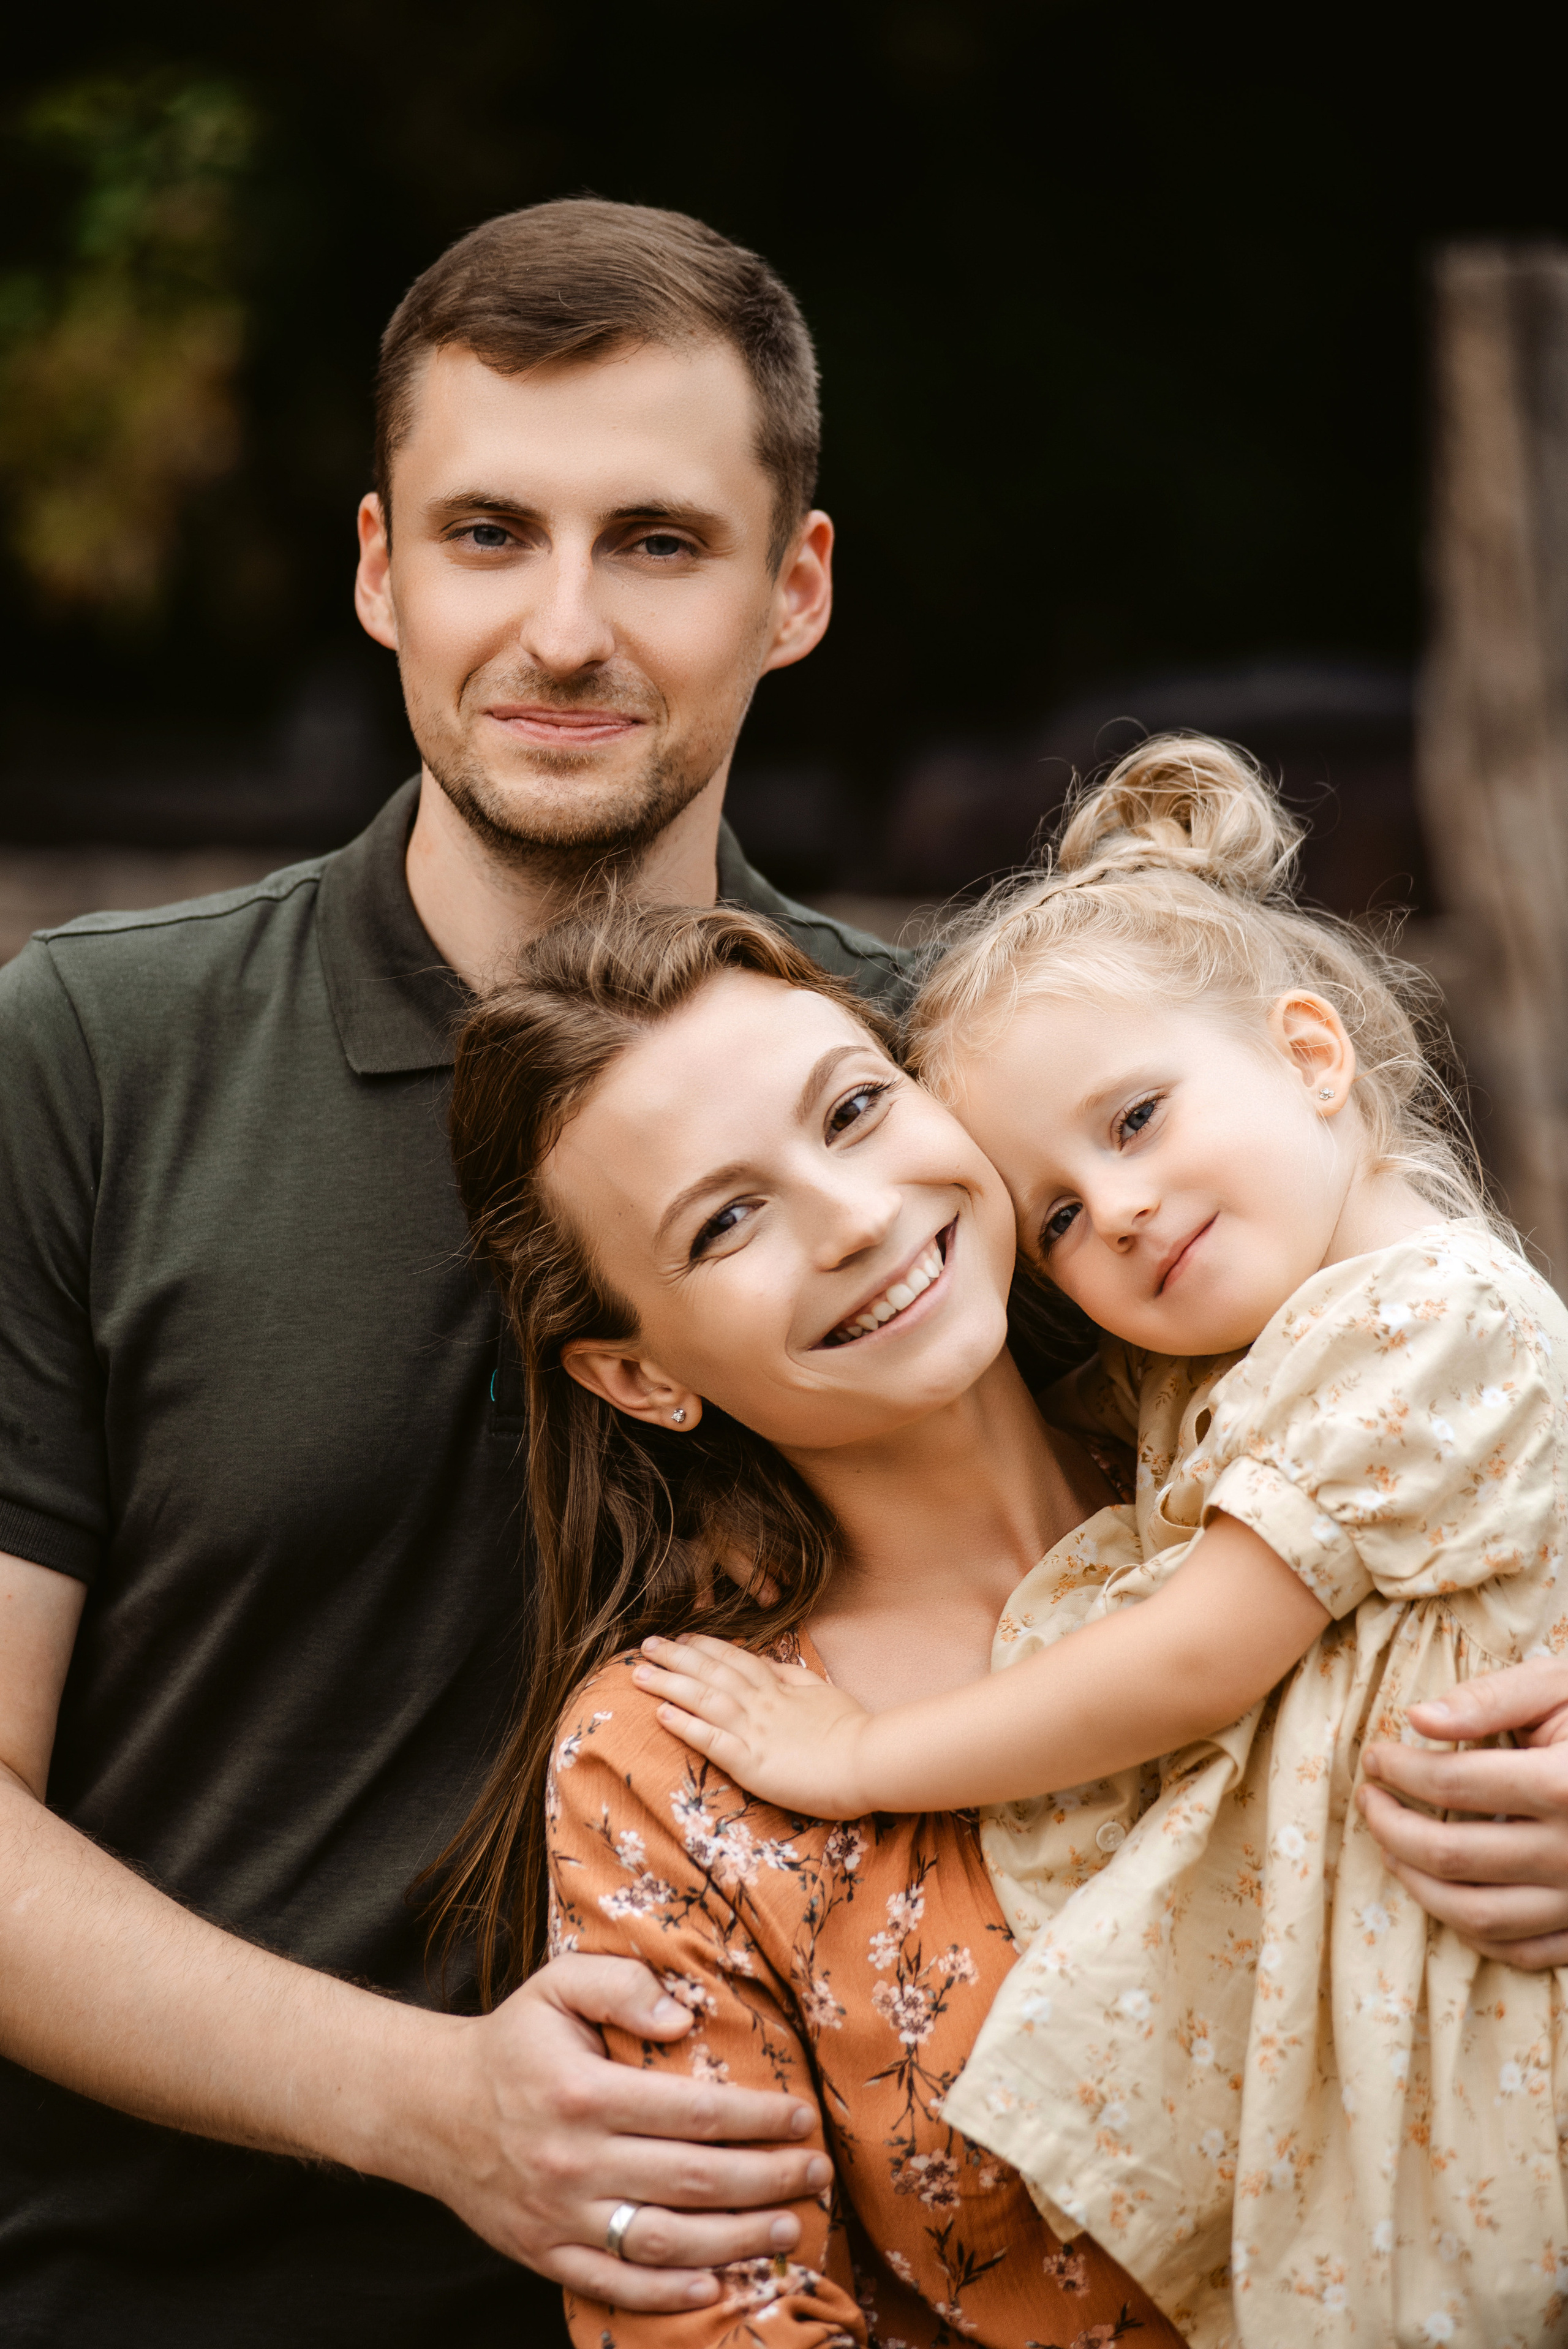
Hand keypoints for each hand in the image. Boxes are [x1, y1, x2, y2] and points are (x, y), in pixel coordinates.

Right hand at [419, 1953, 830, 2308]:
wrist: (432, 2109)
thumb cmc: (513, 2042)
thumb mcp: (558, 1984)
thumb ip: (622, 1984)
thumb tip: (684, 2016)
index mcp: (583, 2092)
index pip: (694, 2112)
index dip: (758, 2119)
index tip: (802, 2118)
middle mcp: (573, 2160)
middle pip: (691, 2180)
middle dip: (766, 2181)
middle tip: (816, 2173)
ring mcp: (558, 2216)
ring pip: (661, 2240)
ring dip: (735, 2240)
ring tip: (789, 2226)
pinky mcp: (544, 2255)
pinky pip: (613, 2284)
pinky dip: (667, 2292)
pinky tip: (715, 2284)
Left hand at [635, 1635, 873, 1818]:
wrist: (868, 1760)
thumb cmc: (852, 1729)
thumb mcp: (823, 1691)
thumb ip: (793, 1677)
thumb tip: (770, 1664)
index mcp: (778, 1687)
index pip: (734, 1658)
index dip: (704, 1646)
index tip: (681, 1638)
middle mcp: (760, 1703)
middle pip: (709, 1672)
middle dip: (674, 1657)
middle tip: (645, 1646)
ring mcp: (753, 1731)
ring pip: (702, 1699)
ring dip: (667, 1684)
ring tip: (638, 1674)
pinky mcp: (750, 1762)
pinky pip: (709, 1740)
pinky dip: (683, 1724)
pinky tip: (659, 1713)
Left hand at [1360, 1656, 1567, 1968]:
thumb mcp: (1559, 1685)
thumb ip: (1491, 1699)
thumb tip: (1418, 1718)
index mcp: (1565, 1784)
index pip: (1453, 1783)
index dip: (1398, 1769)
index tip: (1374, 1757)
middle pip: (1452, 1855)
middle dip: (1391, 1826)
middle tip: (1369, 1799)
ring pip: (1477, 1915)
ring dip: (1417, 1884)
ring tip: (1391, 1846)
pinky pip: (1521, 1950)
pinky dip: (1472, 1930)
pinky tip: (1445, 1892)